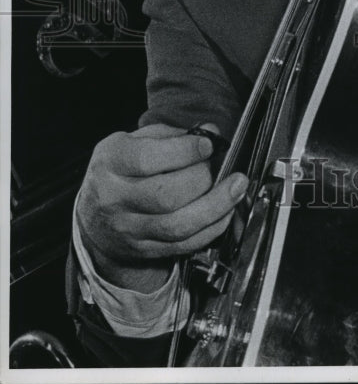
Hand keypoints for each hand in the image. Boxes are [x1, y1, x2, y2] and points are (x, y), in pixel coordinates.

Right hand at [75, 123, 247, 292]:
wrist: (95, 217)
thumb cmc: (122, 170)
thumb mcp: (136, 141)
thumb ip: (173, 135)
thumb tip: (210, 133)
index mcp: (111, 163)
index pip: (147, 159)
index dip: (184, 151)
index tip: (208, 145)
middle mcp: (115, 198)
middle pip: (166, 195)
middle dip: (202, 178)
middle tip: (218, 166)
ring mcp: (129, 229)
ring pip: (177, 225)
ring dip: (216, 206)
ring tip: (237, 187)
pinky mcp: (145, 250)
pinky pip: (184, 244)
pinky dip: (211, 228)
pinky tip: (225, 212)